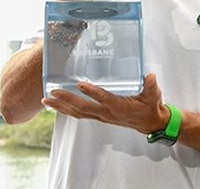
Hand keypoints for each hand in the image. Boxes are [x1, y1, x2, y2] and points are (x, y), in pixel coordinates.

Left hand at [41, 73, 169, 133]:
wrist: (149, 122)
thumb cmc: (150, 106)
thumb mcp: (154, 94)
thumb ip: (151, 85)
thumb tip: (150, 76)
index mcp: (120, 106)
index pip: (104, 99)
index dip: (92, 92)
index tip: (80, 84)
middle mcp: (107, 113)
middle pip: (83, 108)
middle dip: (67, 100)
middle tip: (52, 92)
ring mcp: (101, 116)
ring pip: (77, 113)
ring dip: (61, 107)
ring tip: (46, 99)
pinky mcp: (98, 116)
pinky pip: (79, 114)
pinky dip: (66, 110)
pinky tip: (56, 104)